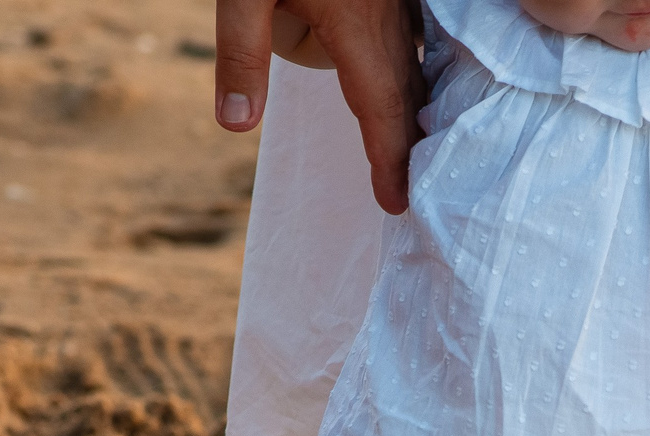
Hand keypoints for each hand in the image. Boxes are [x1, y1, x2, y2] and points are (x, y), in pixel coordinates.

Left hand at [217, 0, 425, 214]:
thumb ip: (241, 53)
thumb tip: (236, 124)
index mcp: (356, 23)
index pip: (381, 106)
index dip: (391, 158)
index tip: (394, 202)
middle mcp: (387, 14)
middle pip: (407, 93)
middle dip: (409, 146)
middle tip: (409, 193)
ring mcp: (395, 0)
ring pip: (413, 66)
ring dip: (414, 111)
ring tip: (412, 154)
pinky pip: (411, 41)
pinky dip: (411, 75)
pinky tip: (409, 90)